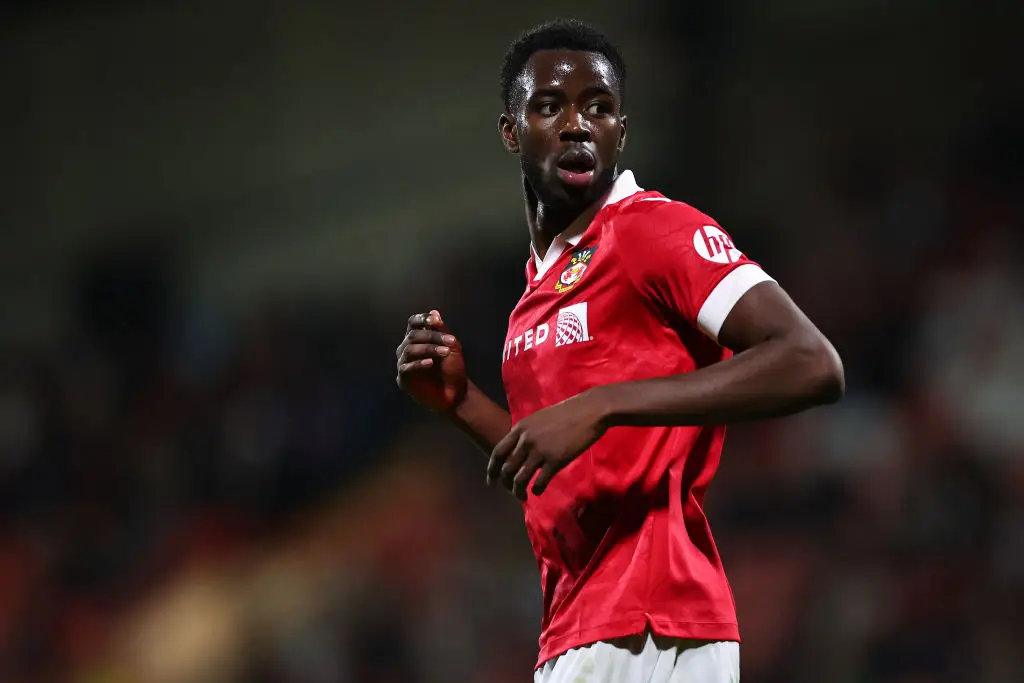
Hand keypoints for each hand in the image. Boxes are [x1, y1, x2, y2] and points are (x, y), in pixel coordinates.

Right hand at [396, 310, 466, 413]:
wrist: (455, 393)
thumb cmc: (453, 369)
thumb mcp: (452, 346)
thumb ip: (442, 330)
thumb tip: (434, 312)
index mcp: (417, 339)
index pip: (413, 323)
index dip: (421, 319)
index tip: (434, 321)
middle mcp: (407, 348)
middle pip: (413, 335)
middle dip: (432, 336)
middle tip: (450, 341)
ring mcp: (404, 363)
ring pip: (409, 349)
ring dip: (429, 348)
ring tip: (445, 352)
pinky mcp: (403, 378)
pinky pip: (406, 367)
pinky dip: (418, 363)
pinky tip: (430, 364)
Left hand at [487, 392, 607, 500]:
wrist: (589, 410)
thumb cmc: (567, 413)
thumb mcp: (539, 419)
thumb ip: (527, 433)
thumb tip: (519, 450)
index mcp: (520, 428)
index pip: (498, 452)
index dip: (492, 469)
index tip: (491, 481)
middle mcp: (526, 440)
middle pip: (507, 469)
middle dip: (506, 483)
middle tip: (510, 490)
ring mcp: (540, 451)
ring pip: (520, 478)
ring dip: (518, 491)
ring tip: (523, 495)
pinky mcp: (556, 460)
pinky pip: (539, 482)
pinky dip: (536, 490)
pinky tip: (538, 491)